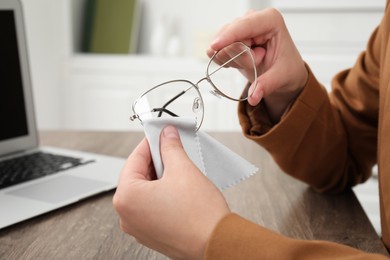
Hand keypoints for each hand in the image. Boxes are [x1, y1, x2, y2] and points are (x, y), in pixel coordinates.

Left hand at [113, 126, 229, 259]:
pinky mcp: (151, 234)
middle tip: (170, 148)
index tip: (159, 135)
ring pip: (145, 191)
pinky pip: (151, 206)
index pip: (134, 159)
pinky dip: (161, 193)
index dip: (150, 142)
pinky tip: (177, 187)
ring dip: (159, 176)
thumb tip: (167, 135)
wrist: (217, 243)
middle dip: (155, 160)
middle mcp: (127, 215)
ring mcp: (138, 227)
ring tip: (177, 168)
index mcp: (127, 198)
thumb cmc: (200, 215)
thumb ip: (170, 147)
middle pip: (137, 175)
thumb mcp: (183, 169)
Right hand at [208, 9, 307, 120]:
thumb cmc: (286, 67)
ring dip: (233, 60)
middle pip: (230, 37)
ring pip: (221, 45)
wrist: (282, 71)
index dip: (228, 36)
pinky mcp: (230, 37)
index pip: (244, 25)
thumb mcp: (281, 77)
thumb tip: (253, 97)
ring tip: (253, 62)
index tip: (215, 46)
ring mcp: (240, 27)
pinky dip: (226, 61)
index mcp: (271, 20)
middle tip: (258, 62)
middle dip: (239, 57)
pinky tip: (241, 62)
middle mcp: (253, 19)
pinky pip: (216, 50)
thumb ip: (266, 84)